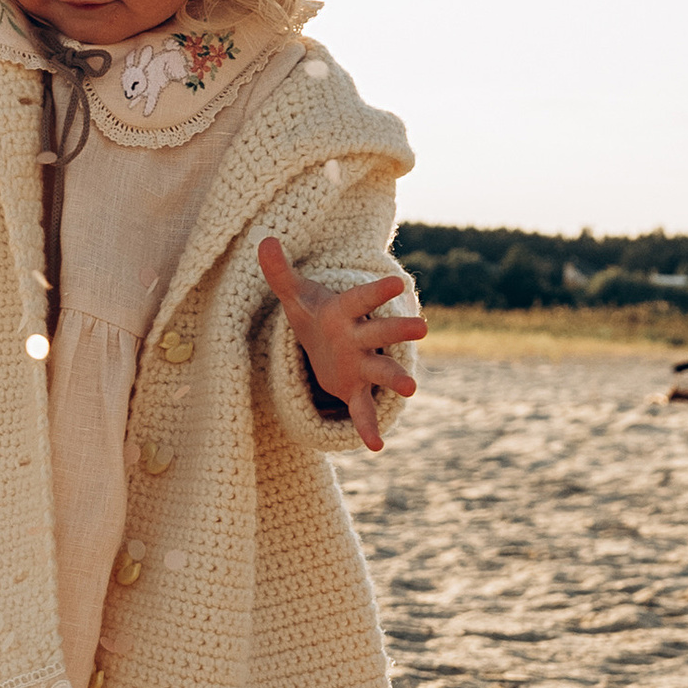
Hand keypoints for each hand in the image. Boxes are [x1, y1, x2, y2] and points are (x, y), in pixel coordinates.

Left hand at [257, 236, 427, 451]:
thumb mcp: (294, 295)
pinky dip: (368, 426)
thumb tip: (264, 240)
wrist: (324, 343)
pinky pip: (363, 409)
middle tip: (423, 328)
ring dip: (395, 379)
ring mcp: (361, 365)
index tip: (398, 282)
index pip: (361, 299)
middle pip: (380, 334)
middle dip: (399, 331)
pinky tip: (375, 446)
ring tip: (411, 389)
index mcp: (344, 312)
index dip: (377, 292)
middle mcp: (360, 338)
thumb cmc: (314, 313)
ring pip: (381, 372)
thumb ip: (279, 272)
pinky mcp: (355, 389)